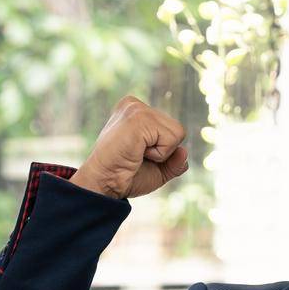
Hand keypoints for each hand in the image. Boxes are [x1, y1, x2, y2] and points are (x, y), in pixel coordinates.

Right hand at [71, 95, 190, 200]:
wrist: (104, 184)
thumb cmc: (125, 177)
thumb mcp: (157, 169)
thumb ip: (174, 161)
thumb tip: (184, 151)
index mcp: (136, 111)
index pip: (172, 129)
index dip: (162, 151)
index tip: (136, 155)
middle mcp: (134, 105)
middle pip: (177, 129)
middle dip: (164, 151)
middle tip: (136, 156)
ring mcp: (136, 109)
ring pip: (178, 133)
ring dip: (161, 153)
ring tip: (136, 153)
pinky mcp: (138, 118)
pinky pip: (171, 139)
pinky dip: (159, 154)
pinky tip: (136, 152)